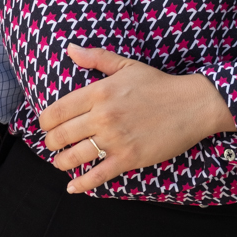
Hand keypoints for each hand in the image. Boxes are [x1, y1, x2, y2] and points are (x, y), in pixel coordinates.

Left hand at [38, 45, 235, 193]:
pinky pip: (98, 175)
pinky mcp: (128, 158)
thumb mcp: (126, 66)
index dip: (45, 121)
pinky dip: (81, 184)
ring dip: (61, 162)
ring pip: (74, 156)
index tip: (44, 125)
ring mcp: (115, 139)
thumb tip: (70, 48)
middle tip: (52, 144)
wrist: (192, 105)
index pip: (57, 110)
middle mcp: (103, 116)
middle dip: (50, 142)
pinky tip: (72, 187)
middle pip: (61, 134)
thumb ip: (96, 58)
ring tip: (59, 163)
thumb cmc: (158, 84)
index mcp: (99, 92)